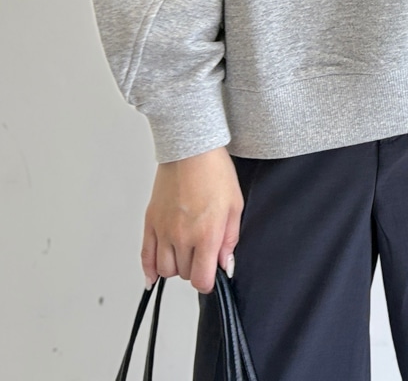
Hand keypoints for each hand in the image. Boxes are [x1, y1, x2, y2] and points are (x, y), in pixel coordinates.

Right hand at [142, 145, 242, 294]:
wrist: (191, 151)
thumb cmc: (215, 172)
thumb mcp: (235, 205)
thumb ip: (230, 239)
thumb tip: (226, 264)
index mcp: (207, 234)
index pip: (201, 278)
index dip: (208, 282)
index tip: (212, 277)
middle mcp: (182, 236)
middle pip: (184, 274)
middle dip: (195, 269)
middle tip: (203, 255)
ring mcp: (163, 231)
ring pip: (165, 269)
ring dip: (176, 266)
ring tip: (186, 253)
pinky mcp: (150, 222)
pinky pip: (145, 256)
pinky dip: (149, 270)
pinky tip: (153, 276)